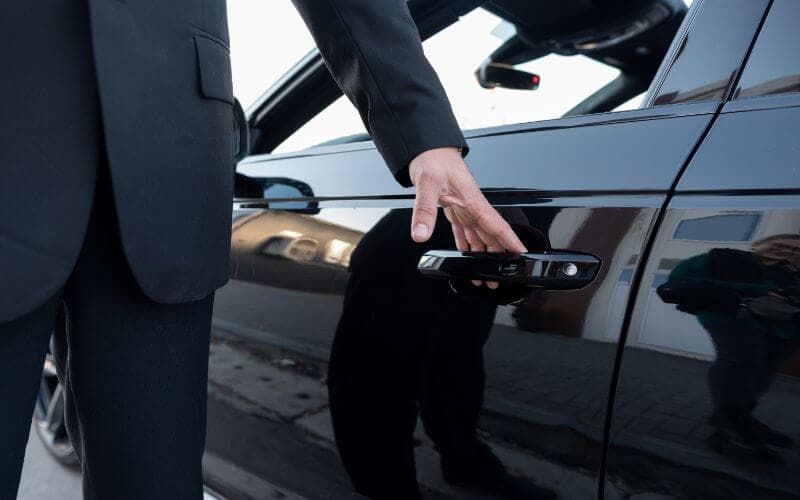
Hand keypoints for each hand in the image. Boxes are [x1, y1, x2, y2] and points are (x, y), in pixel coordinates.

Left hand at [409, 147, 526, 288]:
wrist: (427, 148)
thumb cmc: (433, 159)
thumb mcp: (427, 183)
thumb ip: (425, 210)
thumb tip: (420, 234)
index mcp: (473, 201)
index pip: (497, 225)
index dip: (510, 241)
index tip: (521, 255)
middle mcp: (472, 206)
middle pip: (490, 236)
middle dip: (497, 258)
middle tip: (498, 278)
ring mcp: (464, 208)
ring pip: (479, 235)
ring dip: (482, 255)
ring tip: (483, 273)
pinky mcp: (454, 208)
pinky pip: (464, 230)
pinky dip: (467, 244)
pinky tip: (467, 254)